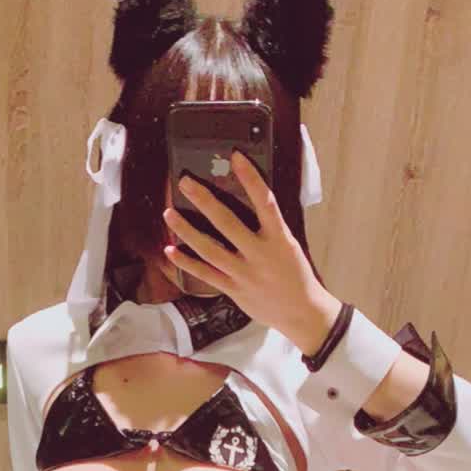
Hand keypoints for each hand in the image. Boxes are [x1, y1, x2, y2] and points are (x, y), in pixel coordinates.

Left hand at [162, 149, 333, 344]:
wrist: (301, 313)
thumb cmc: (296, 276)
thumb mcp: (289, 245)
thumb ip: (270, 227)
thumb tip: (247, 203)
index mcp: (279, 239)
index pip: (265, 202)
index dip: (250, 178)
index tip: (235, 157)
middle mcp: (260, 255)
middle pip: (227, 223)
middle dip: (204, 200)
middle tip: (185, 183)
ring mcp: (244, 274)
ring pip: (209, 249)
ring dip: (186, 230)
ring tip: (168, 214)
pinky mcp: (234, 290)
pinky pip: (205, 274)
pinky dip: (186, 262)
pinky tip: (171, 250)